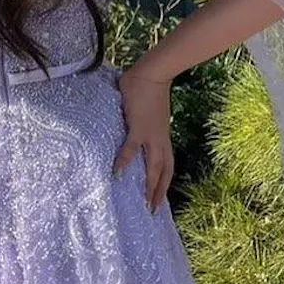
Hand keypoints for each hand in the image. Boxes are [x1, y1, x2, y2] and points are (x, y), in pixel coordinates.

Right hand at [112, 65, 173, 212]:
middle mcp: (160, 139)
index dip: (164, 180)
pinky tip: (117, 174)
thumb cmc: (147, 86)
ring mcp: (151, 135)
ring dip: (151, 186)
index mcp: (162, 135)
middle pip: (165, 170)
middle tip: (153, 210)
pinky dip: (125, 162)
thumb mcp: (145, 110)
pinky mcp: (139, 129)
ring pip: (155, 166)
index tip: (160, 196)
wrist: (152, 74)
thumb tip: (125, 116)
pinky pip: (131, 150)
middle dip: (160, 190)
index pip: (167, 162)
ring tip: (145, 203)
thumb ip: (137, 117)